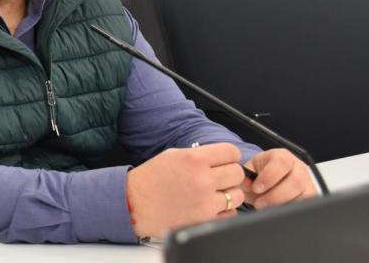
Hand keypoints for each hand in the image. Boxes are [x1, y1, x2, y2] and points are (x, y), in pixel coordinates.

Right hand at [126, 142, 245, 237]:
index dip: (229, 156)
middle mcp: (202, 179)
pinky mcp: (205, 219)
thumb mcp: (172, 156)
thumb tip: (221, 157)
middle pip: (238, 173)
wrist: (134, 203)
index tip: (225, 160)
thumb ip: (199, 155)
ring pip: (237, 195)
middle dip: (229, 174)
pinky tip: (208, 206)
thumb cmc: (150, 180)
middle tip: (218, 177)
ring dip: (229, 193)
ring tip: (213, 193)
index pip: (231, 152)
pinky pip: (230, 213)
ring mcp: (205, 201)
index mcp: (193, 159)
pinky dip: (223, 210)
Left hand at [241, 148, 317, 208]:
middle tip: (260, 203)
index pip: (282, 162)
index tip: (256, 188)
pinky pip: (307, 204)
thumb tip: (246, 183)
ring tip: (267, 208)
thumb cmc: (258, 175)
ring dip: (284, 204)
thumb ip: (246, 178)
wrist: (266, 182)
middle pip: (296, 181)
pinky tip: (279, 211)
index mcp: (281, 156)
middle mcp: (298, 167)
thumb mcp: (248, 173)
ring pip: (304, 195)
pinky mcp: (311, 195)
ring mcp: (307, 181)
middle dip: (276, 196)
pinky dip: (292, 210)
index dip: (269, 176)